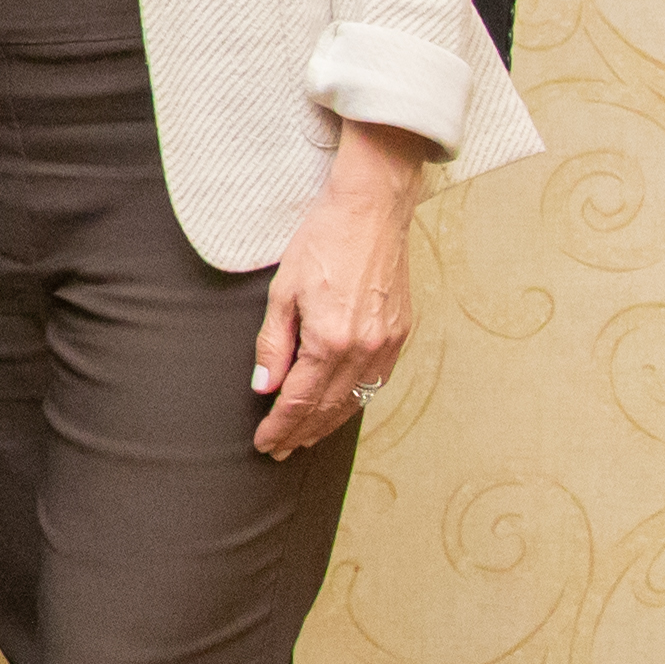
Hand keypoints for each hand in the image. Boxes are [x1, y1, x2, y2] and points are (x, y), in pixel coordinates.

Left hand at [251, 123, 426, 457]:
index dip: (280, 426)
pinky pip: (375, 382)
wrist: (371, 213)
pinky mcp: (400, 335)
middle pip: (329, 407)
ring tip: (305, 437)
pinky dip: (354, 401)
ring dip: (328, 423)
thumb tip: (264, 386)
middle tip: (280, 450)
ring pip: (356, 400)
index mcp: (331, 340)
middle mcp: (365, 350)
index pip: (300, 399)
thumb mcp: (283, 291)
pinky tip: (338, 407)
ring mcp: (388, 345)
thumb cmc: (321, 243)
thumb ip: (274, 344)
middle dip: (302, 432)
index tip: (265, 444)